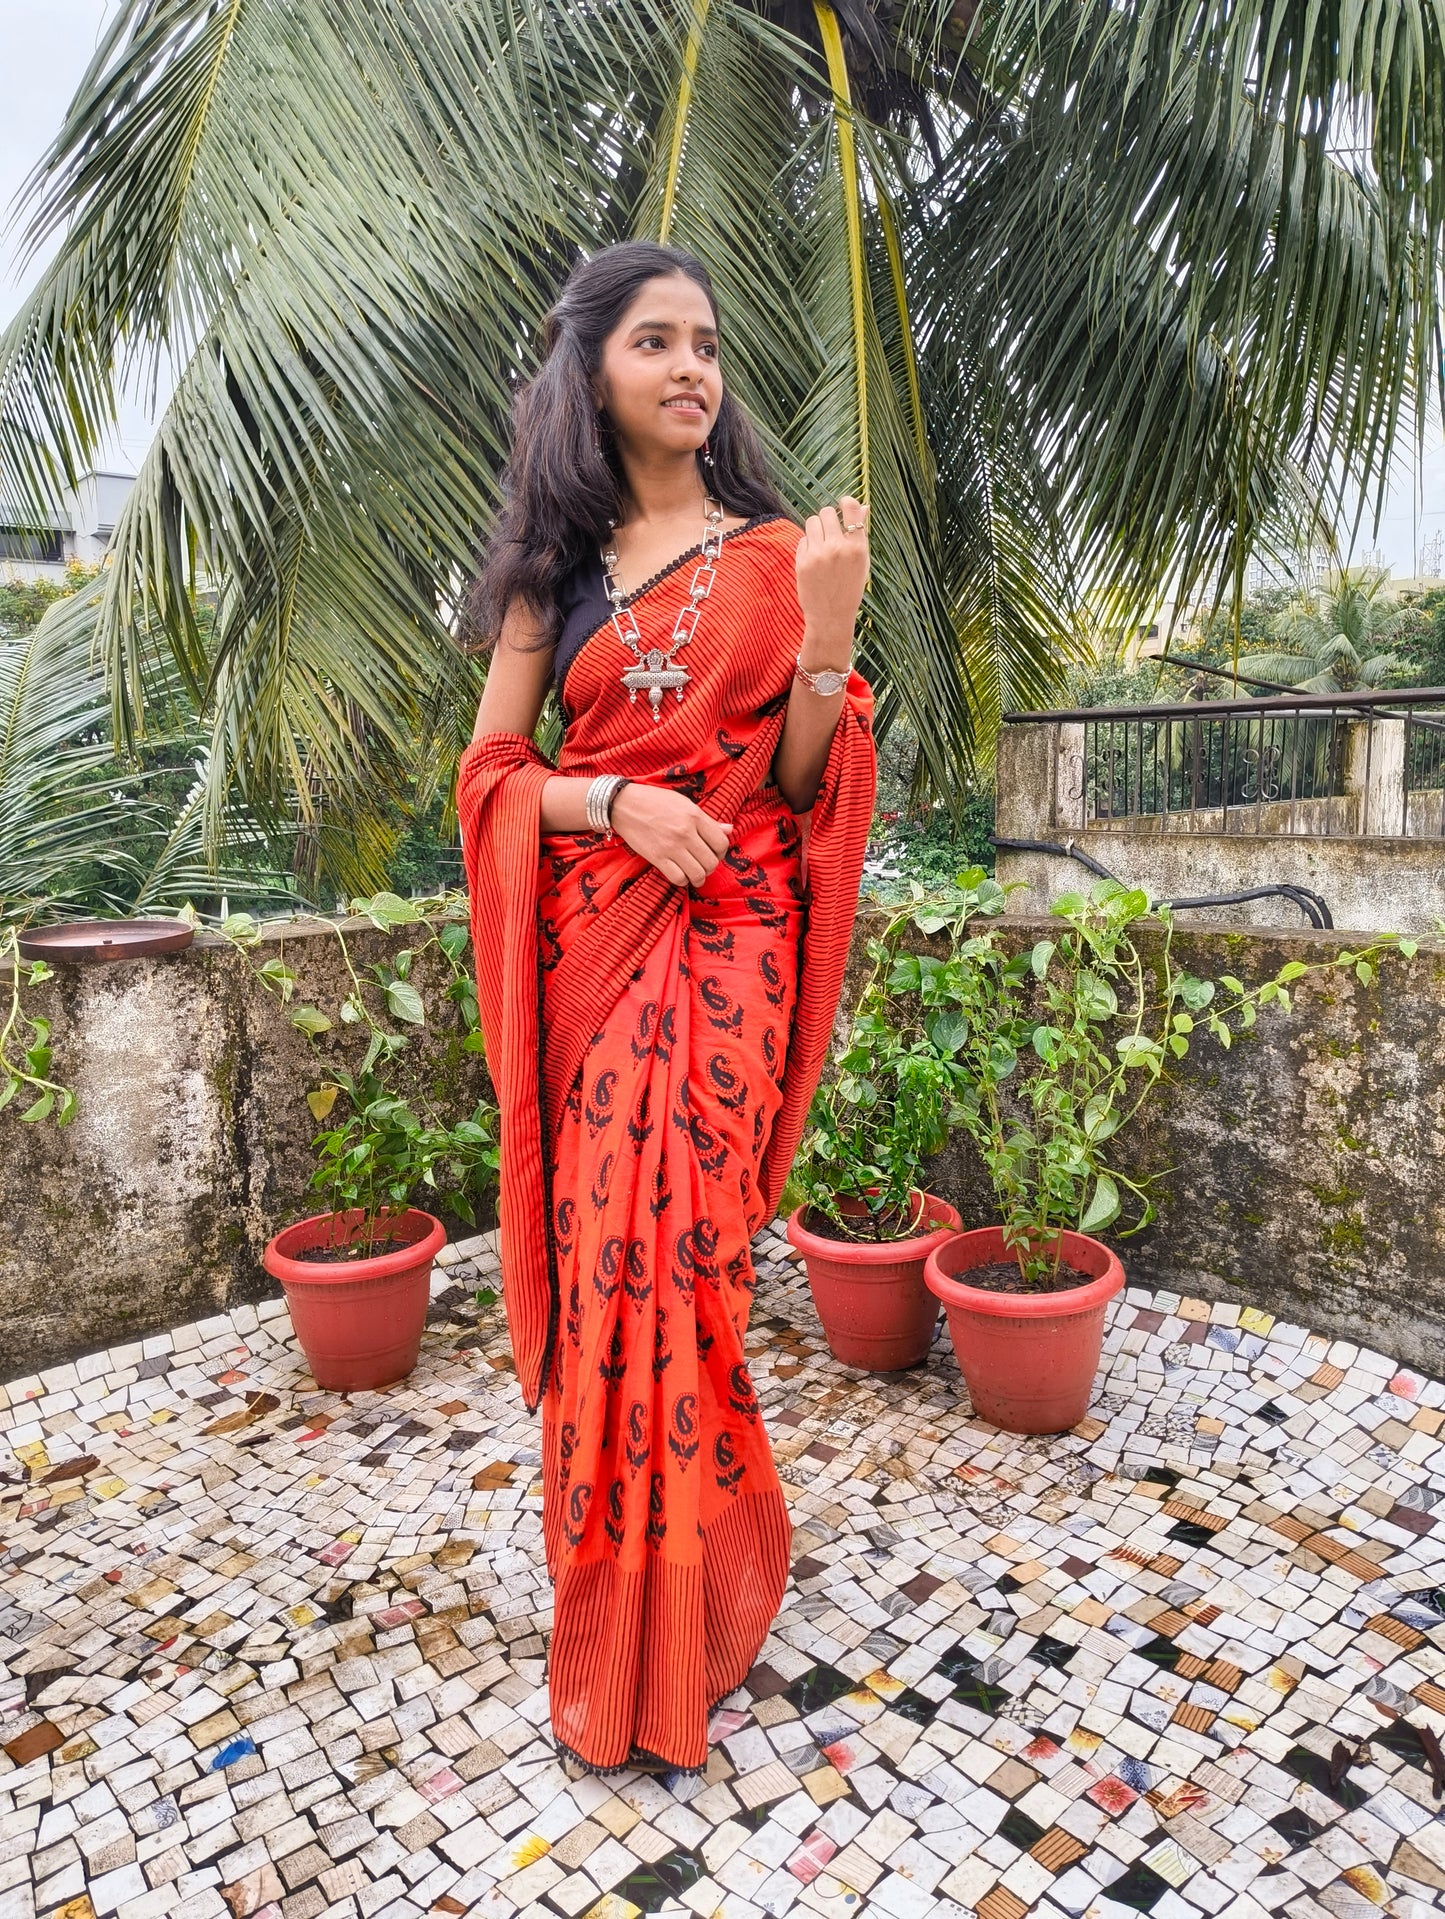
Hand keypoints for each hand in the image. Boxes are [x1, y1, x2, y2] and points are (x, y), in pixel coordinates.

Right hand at [610, 783, 731, 887]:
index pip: (721, 842)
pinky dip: (683, 881)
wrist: (624, 805)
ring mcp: (671, 846)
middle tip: (704, 866)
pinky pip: (678, 878)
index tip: (714, 853)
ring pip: (697, 873)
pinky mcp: (657, 857)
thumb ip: (707, 819)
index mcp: (695, 816)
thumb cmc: (655, 801)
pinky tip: (682, 876)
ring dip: (699, 878)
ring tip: (696, 876)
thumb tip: (729, 829)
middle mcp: (685, 832)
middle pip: (711, 861)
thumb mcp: (685, 804)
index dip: (721, 852)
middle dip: (711, 867)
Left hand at [795, 495, 868, 639]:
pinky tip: (814, 560)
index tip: (844, 506)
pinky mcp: (803, 561)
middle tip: (830, 532)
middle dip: (828, 519)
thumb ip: (860, 534)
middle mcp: (838, 548)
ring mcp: (819, 554)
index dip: (846, 502)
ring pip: (812, 521)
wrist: (831, 617)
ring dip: (816, 529)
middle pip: (827, 512)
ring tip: (821, 544)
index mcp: (858, 547)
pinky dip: (808, 545)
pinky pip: (803, 539)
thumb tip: (864, 506)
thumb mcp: (862, 562)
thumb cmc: (850, 588)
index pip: (851, 507)